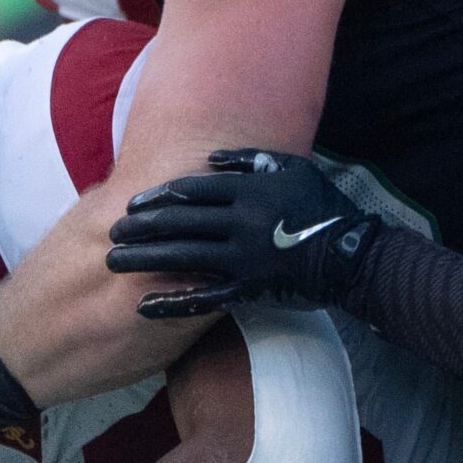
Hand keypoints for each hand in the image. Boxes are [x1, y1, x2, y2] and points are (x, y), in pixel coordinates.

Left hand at [107, 149, 380, 318]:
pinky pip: (204, 297)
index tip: (132, 205)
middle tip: (111, 235)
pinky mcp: (250, 289)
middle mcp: (240, 222)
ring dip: (144, 259)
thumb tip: (212, 157)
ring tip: (113, 263)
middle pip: (178, 222)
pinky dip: (173, 301)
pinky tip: (145, 305)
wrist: (352, 255)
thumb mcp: (292, 168)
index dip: (157, 198)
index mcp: (248, 191)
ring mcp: (243, 258)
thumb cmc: (323, 206)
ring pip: (183, 256)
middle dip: (139, 229)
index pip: (190, 191)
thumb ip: (250, 159)